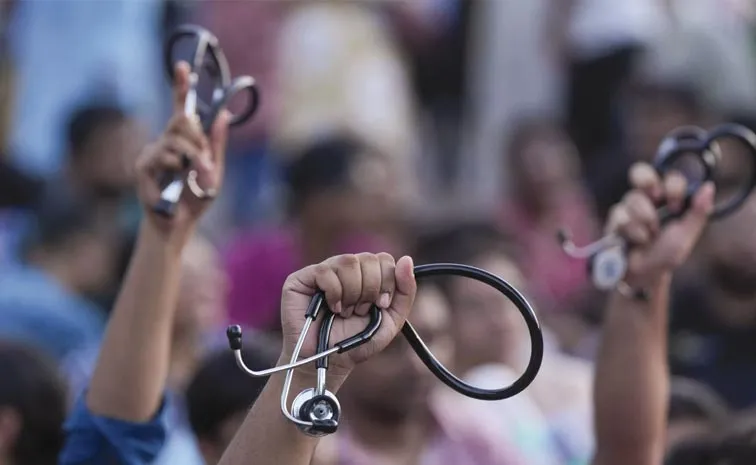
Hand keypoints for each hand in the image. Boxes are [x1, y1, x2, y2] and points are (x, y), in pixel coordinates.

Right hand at [135, 61, 229, 235]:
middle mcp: (165, 144)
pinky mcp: (142, 166)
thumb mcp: (215, 171)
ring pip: (175, 139)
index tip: (182, 67)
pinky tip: (173, 184)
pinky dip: (176, 169)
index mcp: (183, 144)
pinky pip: (164, 156)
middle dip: (197, 138)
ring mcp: (151, 153)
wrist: (178, 227)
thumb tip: (223, 114)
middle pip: (181, 120)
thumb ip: (217, 145)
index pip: (182, 110)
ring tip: (192, 178)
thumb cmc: (195, 201)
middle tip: (203, 161)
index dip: (181, 87)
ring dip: (191, 159)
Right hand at [280, 253, 416, 378]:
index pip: (383, 259)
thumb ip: (405, 291)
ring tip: (345, 312)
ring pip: (348, 262)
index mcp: (365, 275)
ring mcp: (323, 271)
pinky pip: (325, 271)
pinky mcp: (301, 279)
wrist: (330, 362)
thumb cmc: (358, 342)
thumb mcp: (391, 320)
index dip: (386, 282)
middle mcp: (344, 269)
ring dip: (352, 293)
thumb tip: (406, 259)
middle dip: (370, 289)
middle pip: (368, 258)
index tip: (380, 305)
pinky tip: (331, 309)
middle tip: (361, 310)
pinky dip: (334, 293)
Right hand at [606, 163, 714, 286]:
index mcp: (668, 199)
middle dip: (646, 181)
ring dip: (643, 219)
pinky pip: (619, 215)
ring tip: (648, 237)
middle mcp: (647, 199)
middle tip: (655, 197)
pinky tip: (635, 241)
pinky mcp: (614, 219)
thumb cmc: (665, 255)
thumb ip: (698, 211)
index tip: (676, 207)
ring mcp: (629, 208)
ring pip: (632, 198)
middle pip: (639, 172)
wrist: (642, 275)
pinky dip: (631, 231)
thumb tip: (708, 185)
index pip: (670, 177)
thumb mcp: (686, 235)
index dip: (673, 187)